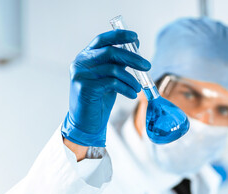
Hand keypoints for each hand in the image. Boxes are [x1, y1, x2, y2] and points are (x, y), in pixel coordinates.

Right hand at [61, 30, 150, 146]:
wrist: (86, 123)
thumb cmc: (98, 99)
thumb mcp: (109, 77)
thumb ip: (118, 62)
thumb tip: (134, 46)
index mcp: (85, 56)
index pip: (102, 39)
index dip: (119, 36)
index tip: (136, 38)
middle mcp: (80, 62)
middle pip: (110, 51)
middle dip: (132, 58)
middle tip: (147, 66)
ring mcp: (80, 74)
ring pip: (113, 68)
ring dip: (131, 78)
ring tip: (138, 88)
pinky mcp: (85, 87)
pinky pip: (112, 83)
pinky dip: (126, 88)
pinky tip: (132, 94)